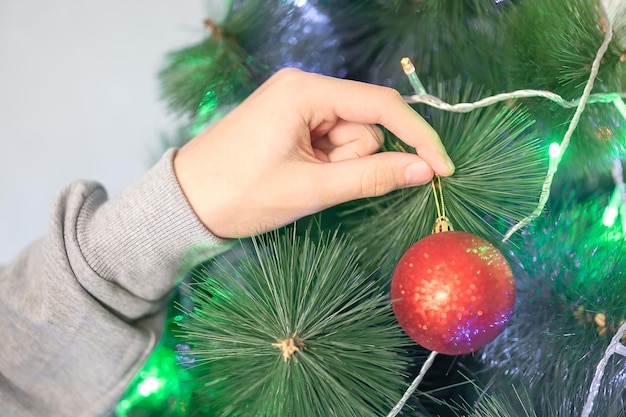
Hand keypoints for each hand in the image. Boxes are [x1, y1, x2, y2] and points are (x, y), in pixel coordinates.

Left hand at [173, 68, 454, 237]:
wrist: (186, 204)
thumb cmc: (239, 194)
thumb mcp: (310, 188)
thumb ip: (372, 177)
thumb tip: (425, 170)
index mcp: (304, 91)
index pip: (381, 105)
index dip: (417, 137)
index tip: (442, 169)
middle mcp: (302, 88)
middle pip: (365, 124)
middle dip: (354, 161)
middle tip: (316, 182)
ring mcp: (296, 105)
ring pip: (350, 138)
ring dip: (338, 166)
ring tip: (299, 181)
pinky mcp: (292, 123)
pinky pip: (331, 143)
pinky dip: (326, 165)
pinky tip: (296, 176)